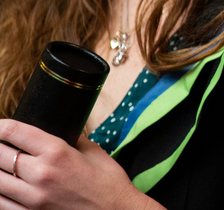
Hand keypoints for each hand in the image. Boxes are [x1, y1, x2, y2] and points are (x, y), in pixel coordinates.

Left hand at [0, 120, 162, 209]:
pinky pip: (1, 203)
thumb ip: (72, 139)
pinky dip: (0, 193)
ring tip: (3, 166)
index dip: (1, 126)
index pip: (15, 132)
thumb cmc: (108, 182)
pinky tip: (6, 186)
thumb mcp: (93, 152)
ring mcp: (33, 198)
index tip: (0, 126)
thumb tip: (58, 129)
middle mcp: (41, 174)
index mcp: (57, 152)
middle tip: (2, 146)